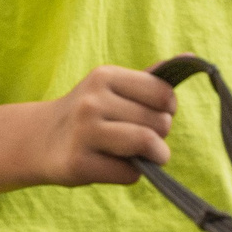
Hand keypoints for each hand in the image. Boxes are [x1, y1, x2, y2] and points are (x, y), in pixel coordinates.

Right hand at [33, 66, 176, 187]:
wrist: (39, 140)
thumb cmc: (89, 113)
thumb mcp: (112, 87)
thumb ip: (150, 78)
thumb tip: (191, 57)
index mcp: (105, 76)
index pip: (163, 94)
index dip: (167, 109)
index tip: (154, 115)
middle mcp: (93, 100)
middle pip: (158, 122)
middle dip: (159, 135)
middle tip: (143, 139)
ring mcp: (84, 131)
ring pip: (146, 144)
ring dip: (154, 156)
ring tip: (144, 156)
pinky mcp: (79, 163)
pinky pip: (128, 173)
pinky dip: (130, 174)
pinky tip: (114, 166)